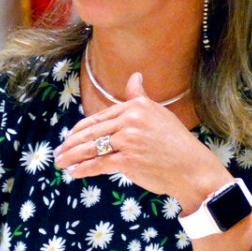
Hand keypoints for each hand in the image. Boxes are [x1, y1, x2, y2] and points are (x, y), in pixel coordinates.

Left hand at [53, 72, 231, 213]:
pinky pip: (98, 165)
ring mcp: (128, 140)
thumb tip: (135, 76)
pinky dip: (83, 170)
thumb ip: (140, 97)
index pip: (100, 117)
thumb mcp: (158, 114)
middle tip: (58, 152)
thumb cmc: (176, 144)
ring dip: (71, 156)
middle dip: (71, 143)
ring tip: (60, 163)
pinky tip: (73, 173)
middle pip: (92, 132)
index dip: (81, 129)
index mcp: (136, 106)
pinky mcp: (128, 161)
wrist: (193, 169)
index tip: (69, 137)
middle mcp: (131, 120)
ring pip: (91, 148)